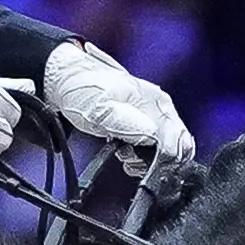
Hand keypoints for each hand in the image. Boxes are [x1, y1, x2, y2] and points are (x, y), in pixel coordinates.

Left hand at [39, 39, 192, 160]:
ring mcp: (154, 117)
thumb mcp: (101, 109)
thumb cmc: (83, 90)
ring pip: (170, 151)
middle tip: (130, 160)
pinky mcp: (144, 125)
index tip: (136, 161)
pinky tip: (127, 156)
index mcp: (157, 102)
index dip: (159, 159)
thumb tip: (152, 136)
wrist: (66, 82)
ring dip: (149, 161)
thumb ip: (127, 123)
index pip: (176, 142)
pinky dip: (144, 159)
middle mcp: (161, 109)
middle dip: (157, 161)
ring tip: (125, 156)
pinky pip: (157, 149)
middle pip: (178, 149)